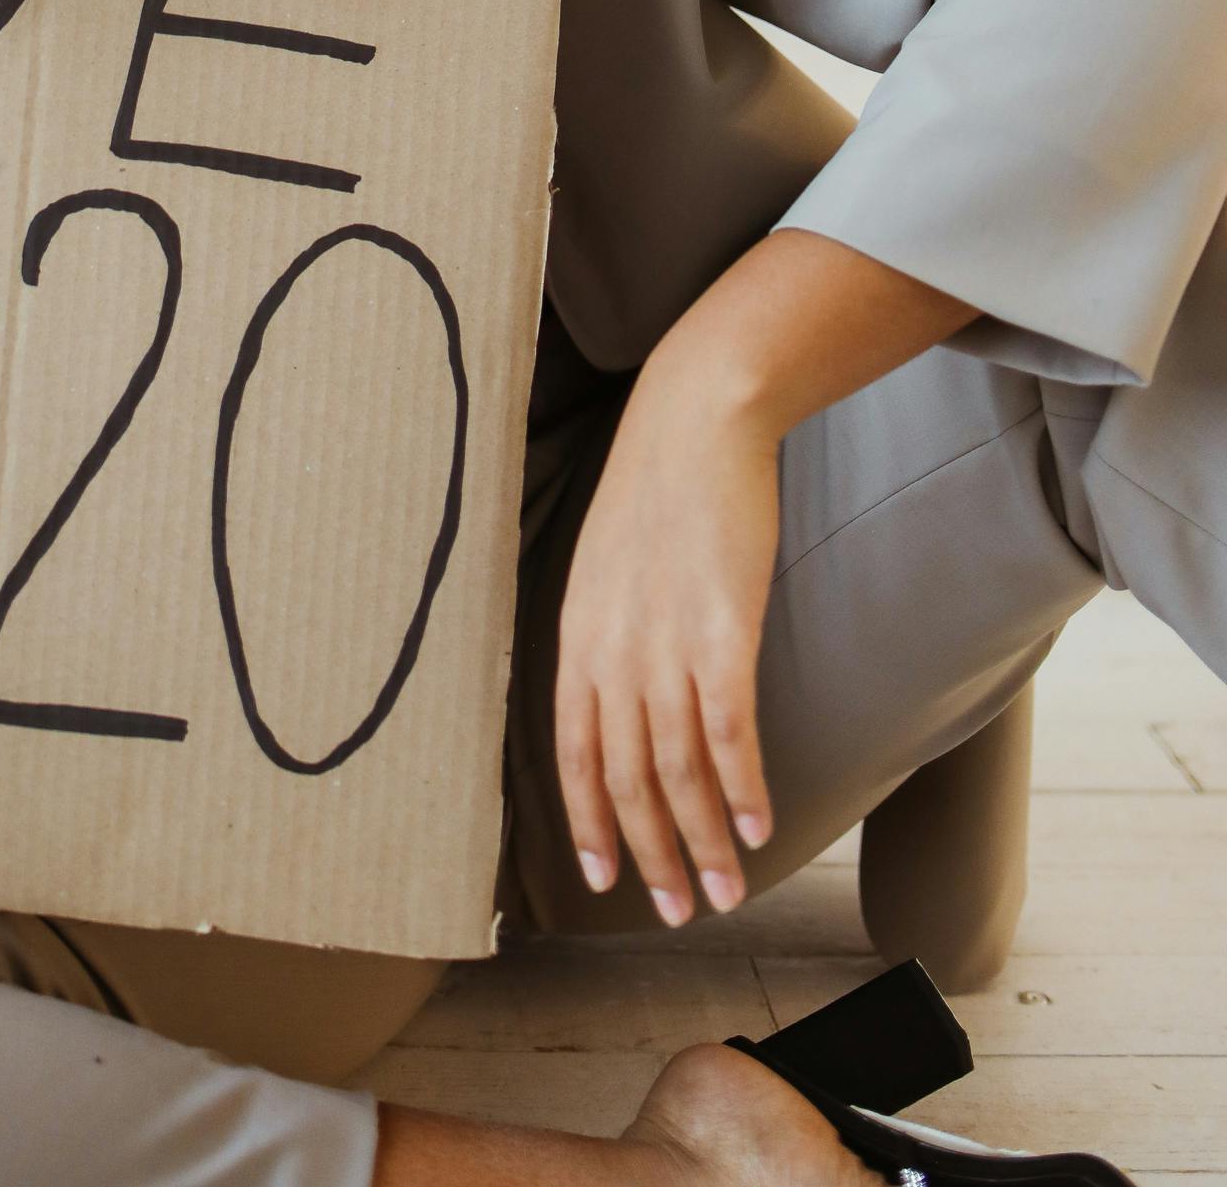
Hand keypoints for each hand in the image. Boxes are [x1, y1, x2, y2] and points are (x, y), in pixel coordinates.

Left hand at [554, 364, 780, 923]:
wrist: (697, 420)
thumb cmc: (658, 487)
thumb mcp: (605, 565)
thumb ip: (608, 633)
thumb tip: (622, 693)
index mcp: (577, 635)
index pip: (573, 753)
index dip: (589, 820)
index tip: (602, 878)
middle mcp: (612, 650)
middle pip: (627, 779)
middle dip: (653, 855)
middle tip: (682, 910)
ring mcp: (666, 644)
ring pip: (680, 771)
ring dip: (704, 843)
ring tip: (729, 892)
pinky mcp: (723, 633)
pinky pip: (729, 733)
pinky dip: (742, 790)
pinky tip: (758, 830)